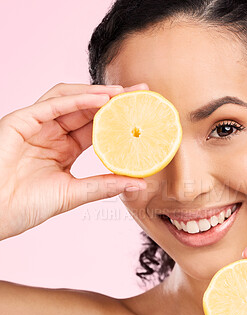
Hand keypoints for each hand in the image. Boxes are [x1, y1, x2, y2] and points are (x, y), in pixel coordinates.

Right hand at [0, 83, 148, 239]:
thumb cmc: (26, 206)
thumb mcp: (73, 194)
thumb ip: (104, 186)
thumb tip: (138, 182)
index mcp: (64, 148)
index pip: (97, 127)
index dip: (119, 118)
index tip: (142, 113)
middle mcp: (52, 133)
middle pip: (87, 108)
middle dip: (114, 99)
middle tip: (140, 92)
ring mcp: (36, 125)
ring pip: (69, 99)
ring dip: (97, 94)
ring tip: (123, 93)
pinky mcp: (20, 122)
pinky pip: (51, 105)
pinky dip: (76, 100)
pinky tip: (100, 99)